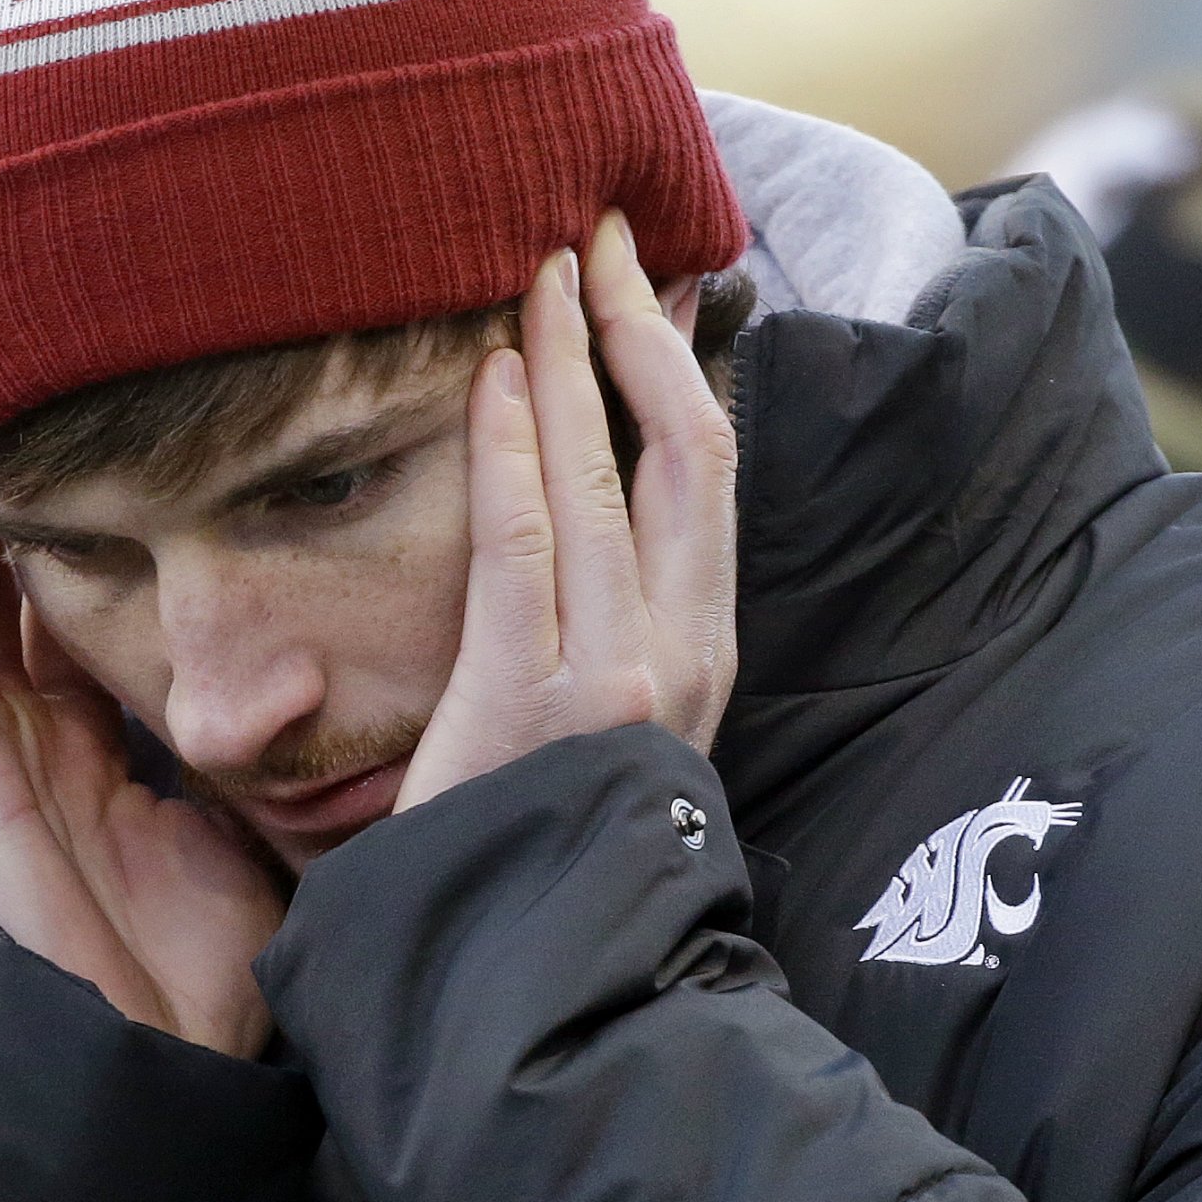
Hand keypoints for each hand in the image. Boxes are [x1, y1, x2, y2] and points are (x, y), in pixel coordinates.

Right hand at [0, 472, 285, 1056]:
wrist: (158, 1076)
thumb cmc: (202, 979)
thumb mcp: (236, 827)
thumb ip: (246, 749)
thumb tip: (303, 673)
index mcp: (80, 752)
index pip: (59, 610)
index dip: (70, 524)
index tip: (98, 434)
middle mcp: (16, 744)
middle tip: (2, 386)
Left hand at [396, 210, 738, 810]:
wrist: (522, 967)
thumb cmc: (533, 831)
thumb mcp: (602, 714)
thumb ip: (606, 615)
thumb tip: (581, 502)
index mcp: (700, 648)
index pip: (708, 472)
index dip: (681, 362)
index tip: (647, 277)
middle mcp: (679, 651)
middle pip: (679, 449)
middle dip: (633, 328)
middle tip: (589, 233)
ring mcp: (615, 676)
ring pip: (603, 478)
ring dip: (567, 358)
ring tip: (533, 270)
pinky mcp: (535, 697)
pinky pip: (525, 545)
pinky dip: (510, 449)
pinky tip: (494, 374)